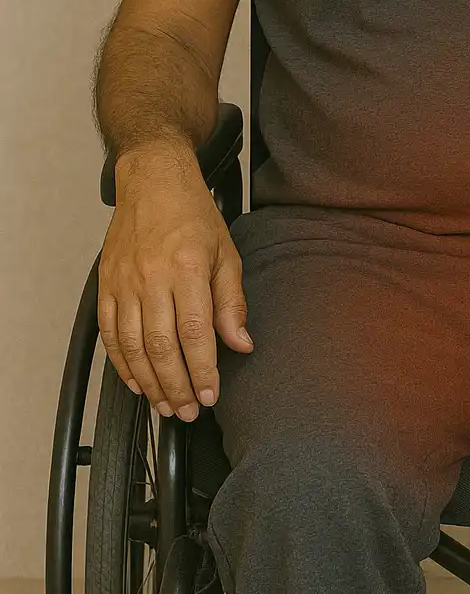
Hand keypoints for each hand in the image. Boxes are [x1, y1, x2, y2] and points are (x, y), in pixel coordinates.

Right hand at [98, 151, 254, 419]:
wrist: (153, 181)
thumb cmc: (193, 215)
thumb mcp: (226, 254)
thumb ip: (232, 302)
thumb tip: (240, 344)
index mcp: (187, 269)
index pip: (195, 333)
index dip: (202, 371)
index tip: (210, 395)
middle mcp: (152, 277)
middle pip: (161, 347)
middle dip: (176, 386)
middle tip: (187, 411)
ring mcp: (124, 282)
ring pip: (132, 346)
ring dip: (149, 382)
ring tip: (165, 405)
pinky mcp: (106, 284)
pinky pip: (110, 333)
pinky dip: (121, 363)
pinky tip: (136, 381)